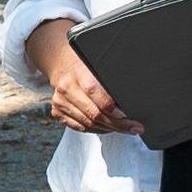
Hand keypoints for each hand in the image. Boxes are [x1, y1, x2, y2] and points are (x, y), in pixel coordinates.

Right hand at [26, 18, 142, 136]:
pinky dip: (95, 129)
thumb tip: (131, 99)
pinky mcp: (57, 112)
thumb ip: (110, 82)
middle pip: (95, 115)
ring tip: (123, 128)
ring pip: (88, 124)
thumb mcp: (98, 66)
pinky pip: (80, 127)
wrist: (62, 63)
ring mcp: (60, 102)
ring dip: (108, 128)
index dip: (115, 112)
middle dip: (118, 124)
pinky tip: (106, 127)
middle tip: (133, 128)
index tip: (129, 118)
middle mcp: (67, 89)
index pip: (99, 99)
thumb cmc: (84, 64)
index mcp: (79, 75)